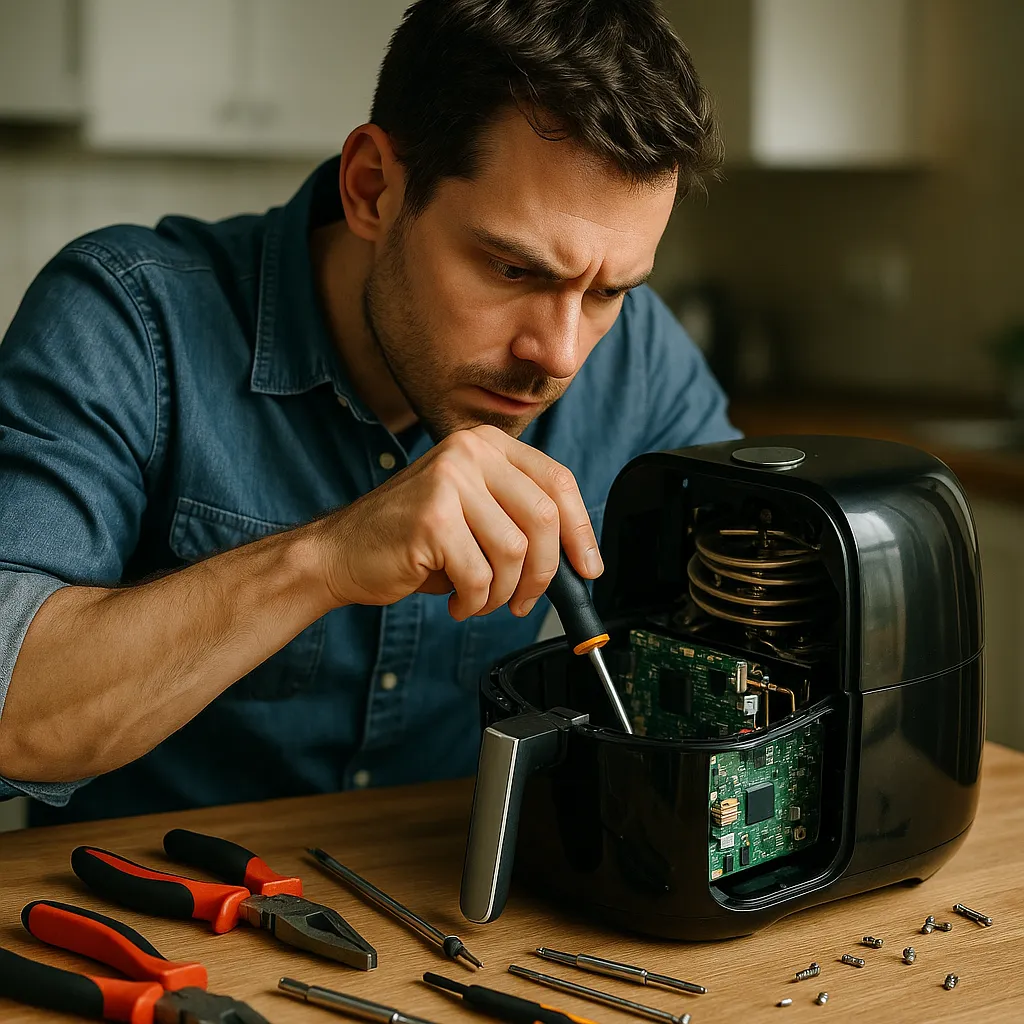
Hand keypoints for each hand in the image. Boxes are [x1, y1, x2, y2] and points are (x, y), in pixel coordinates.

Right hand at [313, 425, 601, 619]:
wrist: (341, 552)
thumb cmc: (412, 538)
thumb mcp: (475, 513)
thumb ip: (520, 518)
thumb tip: (576, 559)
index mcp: (487, 444)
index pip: (558, 481)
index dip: (581, 531)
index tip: (588, 569)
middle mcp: (470, 452)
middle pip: (544, 518)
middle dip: (544, 574)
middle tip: (527, 601)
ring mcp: (449, 481)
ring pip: (515, 552)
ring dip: (504, 593)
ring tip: (480, 598)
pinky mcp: (431, 518)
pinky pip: (480, 576)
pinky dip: (475, 602)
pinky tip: (457, 600)